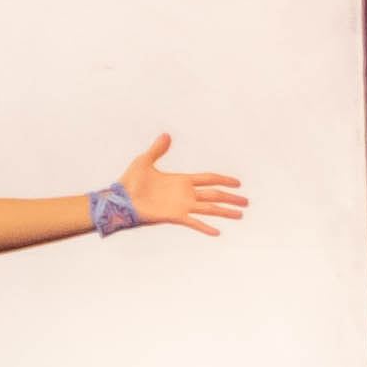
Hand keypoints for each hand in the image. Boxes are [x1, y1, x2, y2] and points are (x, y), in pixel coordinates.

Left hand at [115, 134, 244, 235]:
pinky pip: (194, 222)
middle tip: (247, 202)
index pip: (208, 178)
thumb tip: (166, 135)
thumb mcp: (145, 161)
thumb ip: (158, 149)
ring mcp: (182, 206)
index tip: (238, 183)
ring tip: (240, 215)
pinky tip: (218, 232)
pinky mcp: (174, 216)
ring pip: (209, 208)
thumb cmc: (130, 181)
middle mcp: (185, 194)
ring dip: (225, 211)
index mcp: (182, 180)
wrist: (120, 199)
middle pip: (214, 194)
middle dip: (231, 197)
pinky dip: (205, 227)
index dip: (224, 180)